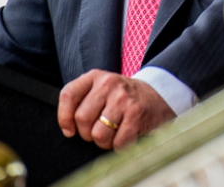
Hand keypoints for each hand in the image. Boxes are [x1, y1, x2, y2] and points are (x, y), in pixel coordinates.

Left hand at [58, 69, 175, 150]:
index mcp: (96, 77)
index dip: (64, 117)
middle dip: (88, 133)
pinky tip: (126, 136)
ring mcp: (123, 98)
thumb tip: (68, 130)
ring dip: (104, 142)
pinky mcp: (136, 114)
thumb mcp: (102, 89)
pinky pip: (117, 142)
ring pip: (98, 134)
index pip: (68, 95)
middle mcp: (109, 84)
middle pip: (82, 119)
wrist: (159, 95)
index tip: (69, 130)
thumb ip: (82, 101)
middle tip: (100, 130)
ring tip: (114, 133)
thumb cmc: (123, 98)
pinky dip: (120, 146)